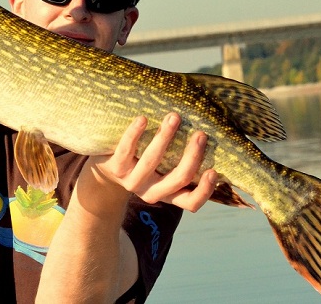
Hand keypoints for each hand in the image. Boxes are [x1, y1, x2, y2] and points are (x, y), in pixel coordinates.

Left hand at [89, 113, 216, 211]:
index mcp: (167, 194)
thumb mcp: (163, 170)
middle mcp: (151, 191)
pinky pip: (126, 149)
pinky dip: (135, 133)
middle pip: (177, 179)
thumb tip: (213, 134)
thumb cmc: (144, 164)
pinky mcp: (115, 167)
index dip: (204, 191)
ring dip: (165, 137)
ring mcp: (132, 181)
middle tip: (201, 134)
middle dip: (192, 157)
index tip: (214, 171)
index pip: (190, 202)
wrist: (105, 172)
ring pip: (152, 161)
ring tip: (174, 117)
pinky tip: (143, 118)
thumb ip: (181, 160)